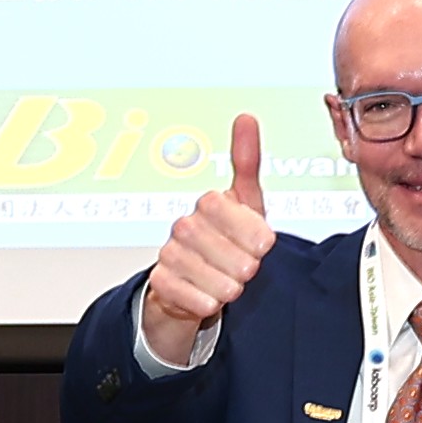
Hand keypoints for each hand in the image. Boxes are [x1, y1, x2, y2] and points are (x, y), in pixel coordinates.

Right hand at [136, 113, 280, 358]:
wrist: (190, 277)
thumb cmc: (224, 238)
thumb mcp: (246, 202)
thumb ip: (248, 160)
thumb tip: (246, 118)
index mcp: (210, 203)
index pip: (256, 232)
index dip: (261, 244)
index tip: (258, 244)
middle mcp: (185, 226)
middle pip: (243, 263)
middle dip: (247, 270)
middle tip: (238, 264)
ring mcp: (170, 254)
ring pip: (223, 286)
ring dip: (230, 289)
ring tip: (223, 279)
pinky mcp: (160, 283)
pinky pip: (202, 303)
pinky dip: (209, 305)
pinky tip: (205, 293)